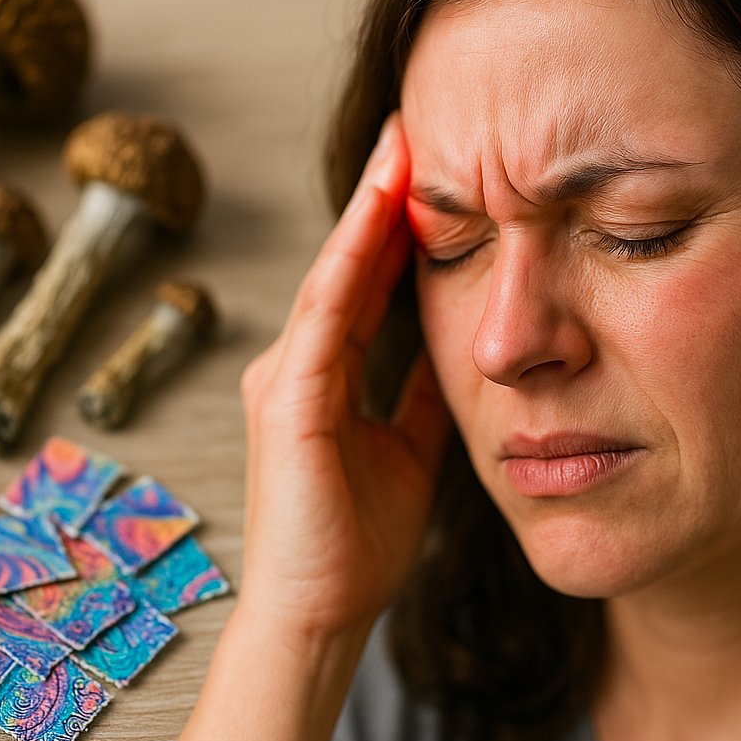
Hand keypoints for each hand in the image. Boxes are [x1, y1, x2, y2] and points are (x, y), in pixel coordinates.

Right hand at [236, 112, 452, 639]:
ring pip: (332, 275)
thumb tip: (456, 342)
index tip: (433, 169)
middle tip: (417, 126)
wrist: (318, 614)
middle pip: (346, 264)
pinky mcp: (288, 401)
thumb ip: (419, 392)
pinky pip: (325, 315)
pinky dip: (351, 258)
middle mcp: (294, 364)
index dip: (395, 225)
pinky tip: (379, 211)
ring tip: (401, 145)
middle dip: (381, 196)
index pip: (364, 283)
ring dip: (367, 209)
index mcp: (321, 377)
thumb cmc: (357, 543)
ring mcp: (284, 378)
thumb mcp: (407, 449)